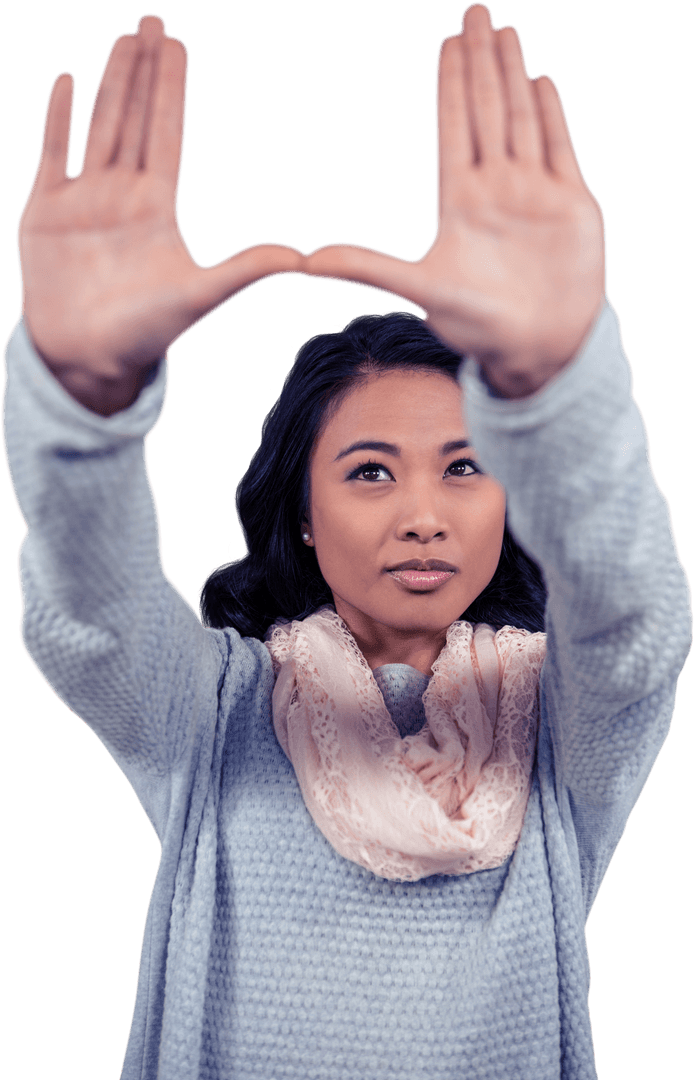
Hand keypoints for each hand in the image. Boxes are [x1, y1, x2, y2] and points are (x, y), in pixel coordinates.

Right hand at [17, 14, 303, 413]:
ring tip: (122, 40)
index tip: (176, 45)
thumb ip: (244, 271)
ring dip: (108, 84)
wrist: (84, 360)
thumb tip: (300, 256)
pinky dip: (55, 119)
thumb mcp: (198, 297)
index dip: (170, 90)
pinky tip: (65, 80)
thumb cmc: (145, 336)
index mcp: (158, 209)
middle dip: (143, 71)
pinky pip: (50, 153)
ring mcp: (83, 200)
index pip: (166, 135)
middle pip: (134, 119)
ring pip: (97, 127)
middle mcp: (123, 196)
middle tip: (152, 22)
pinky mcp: (44, 211)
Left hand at [305, 3, 605, 397]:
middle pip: (486, 111)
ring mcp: (534, 194)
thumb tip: (308, 259)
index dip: (450, 85)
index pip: (454, 129)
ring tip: (505, 32)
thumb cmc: (478, 329)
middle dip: (481, 61)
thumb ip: (369, 268)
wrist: (539, 350)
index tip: (446, 42)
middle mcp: (496, 190)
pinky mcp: (572, 206)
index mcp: (460, 203)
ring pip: (521, 119)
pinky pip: (561, 148)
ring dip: (513, 75)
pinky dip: (551, 115)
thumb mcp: (421, 290)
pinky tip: (540, 82)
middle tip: (474, 11)